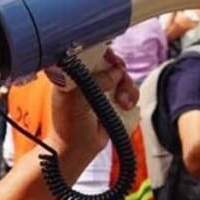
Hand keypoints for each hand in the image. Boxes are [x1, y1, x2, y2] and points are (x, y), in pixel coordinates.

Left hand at [48, 49, 137, 164]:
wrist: (78, 149)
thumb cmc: (69, 124)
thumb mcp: (77, 98)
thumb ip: (95, 80)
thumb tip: (116, 72)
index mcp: (73, 71)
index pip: (90, 50)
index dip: (102, 51)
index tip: (110, 58)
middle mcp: (88, 76)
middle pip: (110, 60)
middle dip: (118, 69)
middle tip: (120, 76)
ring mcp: (102, 88)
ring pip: (123, 75)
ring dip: (127, 85)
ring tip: (122, 100)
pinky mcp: (114, 99)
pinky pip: (129, 89)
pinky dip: (131, 95)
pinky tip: (125, 105)